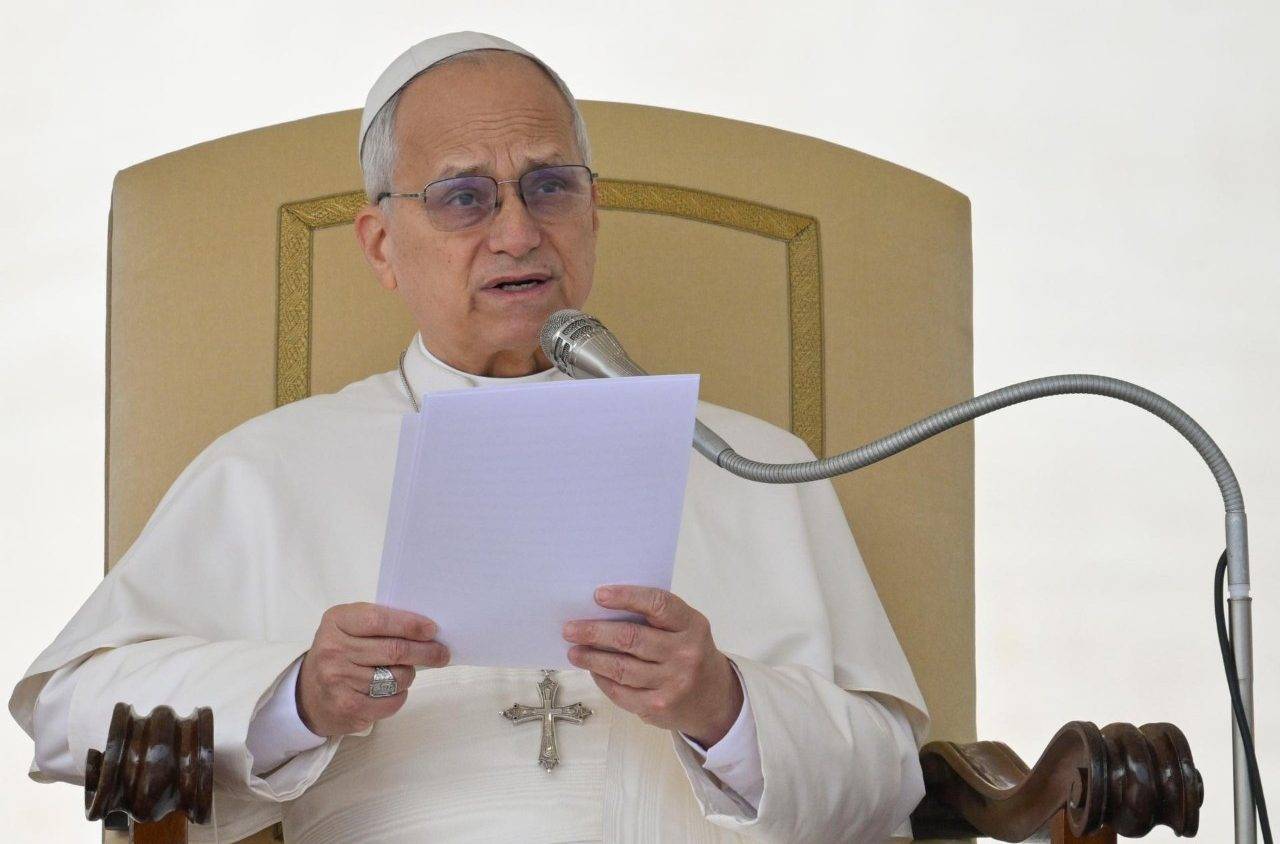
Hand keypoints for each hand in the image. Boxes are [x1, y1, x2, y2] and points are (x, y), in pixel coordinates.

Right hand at [297, 602, 449, 735]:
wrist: (308, 694)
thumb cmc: (340, 653)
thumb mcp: (350, 627)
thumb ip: (381, 623)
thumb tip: (426, 630)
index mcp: (337, 621)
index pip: (379, 620)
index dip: (410, 624)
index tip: (432, 630)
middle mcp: (333, 650)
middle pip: (393, 650)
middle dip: (425, 652)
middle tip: (442, 653)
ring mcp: (338, 680)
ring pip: (396, 677)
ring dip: (409, 675)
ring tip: (404, 672)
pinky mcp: (347, 707)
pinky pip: (391, 701)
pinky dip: (400, 695)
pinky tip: (391, 691)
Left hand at [562, 585, 742, 746]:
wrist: (715, 700)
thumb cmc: (689, 652)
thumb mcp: (685, 629)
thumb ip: (654, 618)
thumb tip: (602, 610)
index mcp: (692, 625)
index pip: (658, 604)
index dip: (626, 597)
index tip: (598, 595)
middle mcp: (685, 654)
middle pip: (631, 639)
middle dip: (595, 632)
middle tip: (570, 628)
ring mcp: (673, 683)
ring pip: (621, 668)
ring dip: (592, 658)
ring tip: (574, 650)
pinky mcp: (659, 707)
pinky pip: (621, 692)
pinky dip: (602, 679)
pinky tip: (592, 670)